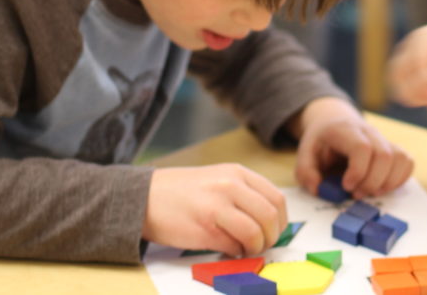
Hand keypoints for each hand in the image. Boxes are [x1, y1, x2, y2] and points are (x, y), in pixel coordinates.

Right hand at [142, 164, 286, 256]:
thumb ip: (244, 193)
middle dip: (271, 237)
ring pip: (256, 233)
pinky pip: (234, 246)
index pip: (277, 198)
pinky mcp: (205, 229)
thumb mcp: (218, 179)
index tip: (275, 231)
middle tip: (263, 244)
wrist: (145, 197)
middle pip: (270, 217)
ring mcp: (218, 207)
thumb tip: (271, 220)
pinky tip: (227, 249)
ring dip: (255, 247)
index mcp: (237, 173)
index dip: (281, 221)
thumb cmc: (183, 192)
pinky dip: (236, 252)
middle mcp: (230, 186)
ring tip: (245, 248)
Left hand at [292, 98, 413, 199]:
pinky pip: (407, 162)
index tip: (346, 186)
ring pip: (399, 158)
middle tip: (355, 194)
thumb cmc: (321, 141)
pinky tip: (382, 186)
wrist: (334, 122)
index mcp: (345, 130)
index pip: (362, 148)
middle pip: (384, 155)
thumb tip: (320, 190)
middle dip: (372, 182)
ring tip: (369, 192)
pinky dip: (399, 179)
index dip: (358, 171)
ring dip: (387, 183)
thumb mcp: (305, 154)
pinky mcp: (393, 148)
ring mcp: (384, 139)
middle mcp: (369, 132)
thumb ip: (306, 173)